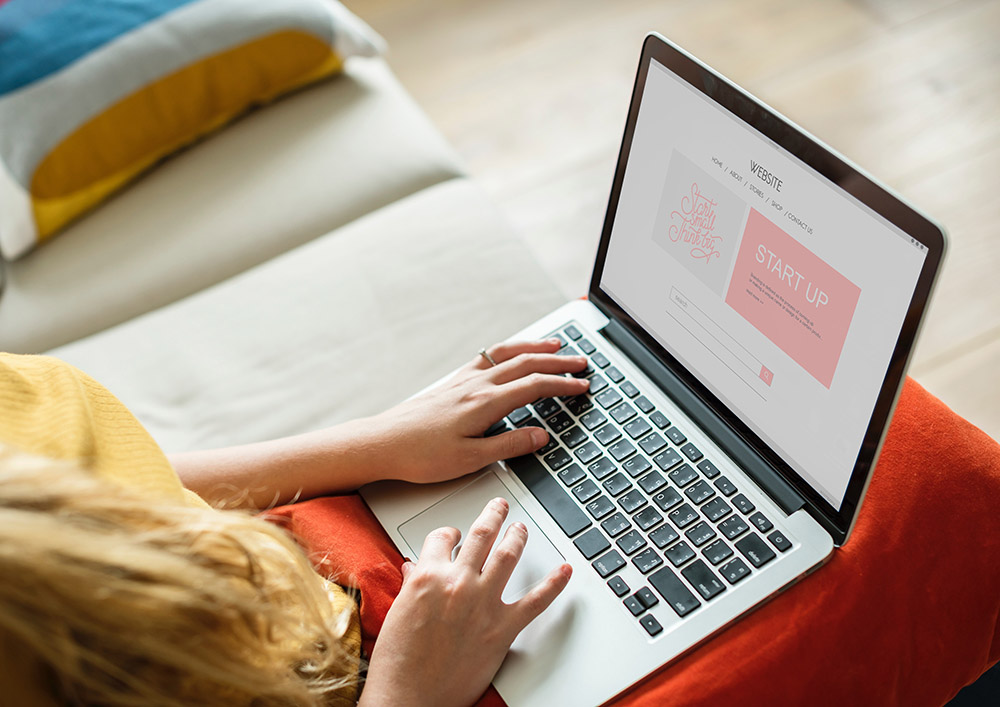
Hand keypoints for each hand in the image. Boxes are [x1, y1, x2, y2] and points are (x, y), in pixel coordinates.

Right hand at [360, 498, 571, 706]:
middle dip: (493, 515)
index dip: (450, 533)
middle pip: (481, 535)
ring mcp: (483, 603)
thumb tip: (414, 570)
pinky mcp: (502, 629)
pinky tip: (564, 571)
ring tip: (522, 528)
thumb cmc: (398, 662)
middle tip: (500, 507)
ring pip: (508, 555)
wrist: (409, 698)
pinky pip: (535, 601)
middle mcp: (458, 583)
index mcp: (427, 576)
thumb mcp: (397, 613)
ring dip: (518, 537)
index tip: (455, 535)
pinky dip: (554, 585)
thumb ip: (411, 586)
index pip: (442, 538)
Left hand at [366, 339, 588, 484]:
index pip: (534, 387)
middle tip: (582, 363)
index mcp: (485, 404)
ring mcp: (463, 381)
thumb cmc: (421, 455)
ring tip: (555, 346)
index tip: (583, 386)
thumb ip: (509, 446)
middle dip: (558, 362)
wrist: (382, 443)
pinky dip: (507, 350)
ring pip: (506, 354)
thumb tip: (541, 436)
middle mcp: (476, 385)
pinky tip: (510, 353)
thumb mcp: (470, 460)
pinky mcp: (452, 383)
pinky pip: (487, 357)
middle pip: (526, 364)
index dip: (563, 386)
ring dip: (534, 348)